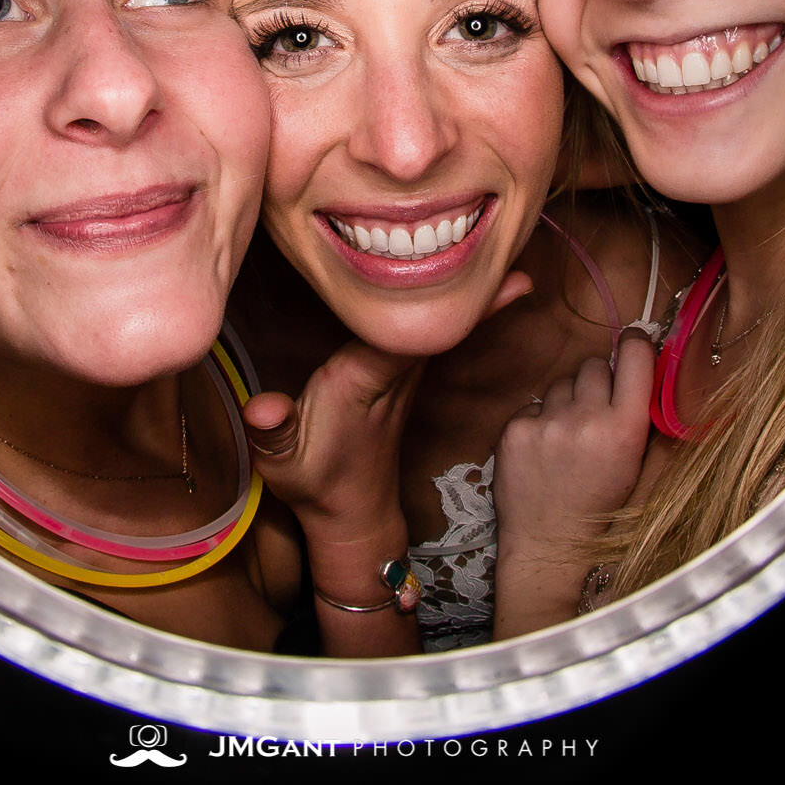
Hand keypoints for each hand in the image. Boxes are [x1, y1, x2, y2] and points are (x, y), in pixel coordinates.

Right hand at [242, 266, 532, 527]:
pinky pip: (436, 341)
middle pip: (437, 329)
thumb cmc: (315, 485)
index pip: (400, 340)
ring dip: (479, 304)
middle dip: (479, 300)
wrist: (352, 518)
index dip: (437, 314)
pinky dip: (464, 318)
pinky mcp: (404, 379)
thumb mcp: (282, 465)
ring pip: (444, 333)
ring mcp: (403, 379)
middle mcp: (391, 376)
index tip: (487, 291)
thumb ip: (272, 433)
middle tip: (523, 266)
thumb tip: (261, 409)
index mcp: (361, 383)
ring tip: (513, 267)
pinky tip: (482, 294)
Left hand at [493, 330, 655, 575]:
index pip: (634, 355)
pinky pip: (534, 405)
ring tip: (569, 440)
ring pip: (561, 383)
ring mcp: (546, 422)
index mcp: (625, 429)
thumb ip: (646, 419)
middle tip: (597, 414)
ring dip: (567, 402)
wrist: (549, 548)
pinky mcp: (514, 429)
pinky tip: (545, 452)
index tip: (634, 346)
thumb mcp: (639, 468)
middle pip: (594, 365)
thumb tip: (652, 369)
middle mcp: (586, 419)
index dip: (636, 346)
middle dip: (598, 383)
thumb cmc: (601, 510)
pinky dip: (540, 421)